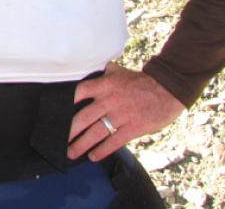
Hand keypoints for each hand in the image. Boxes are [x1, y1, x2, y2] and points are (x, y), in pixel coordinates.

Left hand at [68, 62, 184, 160]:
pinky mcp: (133, 128)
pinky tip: (93, 156)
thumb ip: (104, 73)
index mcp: (105, 85)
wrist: (168, 90)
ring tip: (72, 152)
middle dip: (70, 131)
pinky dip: (102, 150)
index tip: (56, 111)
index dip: (67, 101)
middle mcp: (110, 100)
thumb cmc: (141, 81)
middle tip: (60, 140)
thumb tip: (90, 67)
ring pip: (97, 132)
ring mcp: (121, 115)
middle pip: (84, 117)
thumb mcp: (120, 72)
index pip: (80, 92)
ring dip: (82, 144)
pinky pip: (114, 141)